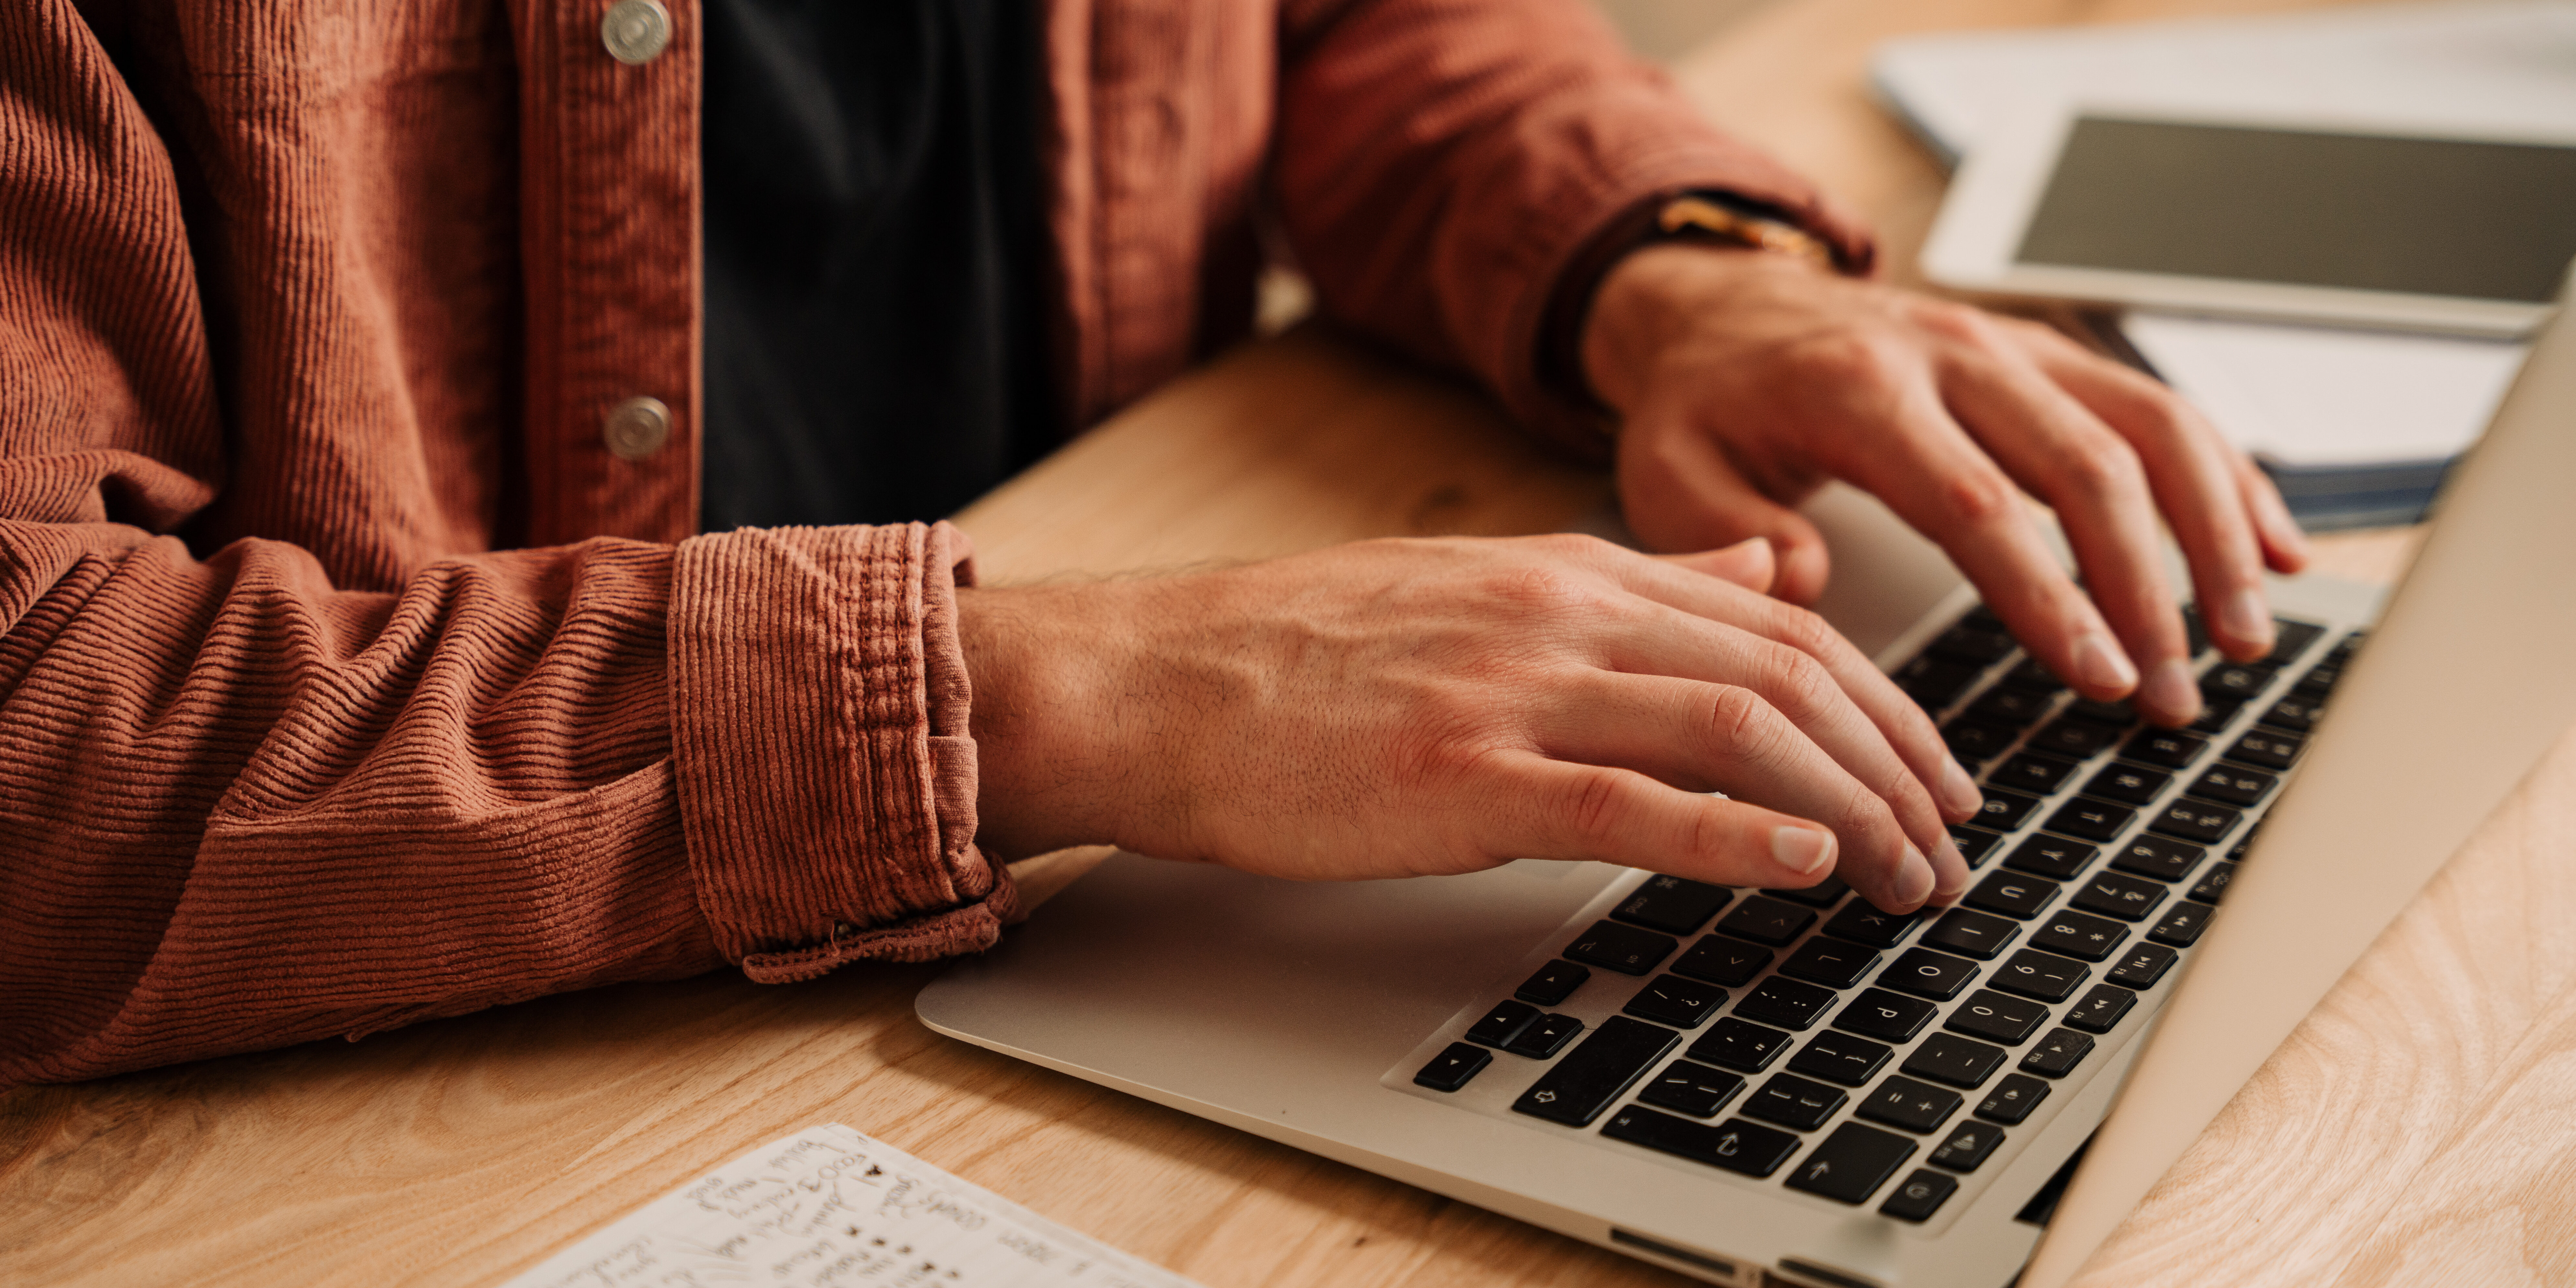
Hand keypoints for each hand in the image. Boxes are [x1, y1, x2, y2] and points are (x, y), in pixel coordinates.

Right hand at [959, 534, 1985, 912]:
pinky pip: (1631, 801)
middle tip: (1949, 843)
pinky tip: (1801, 866)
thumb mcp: (1488, 584)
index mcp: (1570, 573)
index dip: (1886, 704)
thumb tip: (1759, 573)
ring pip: (1737, 732)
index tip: (1936, 773)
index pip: (1782, 627)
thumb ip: (1633, 583)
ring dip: (1847, 808)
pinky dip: (1734, 836)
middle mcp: (1562, 617)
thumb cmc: (1308, 654)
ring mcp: (1514, 692)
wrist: (1165, 681)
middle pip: (1788, 678)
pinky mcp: (1463, 776)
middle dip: (1897, 765)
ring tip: (1906, 873)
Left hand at [1581, 245, 2311, 725]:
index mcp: (1861, 393)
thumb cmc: (1700, 404)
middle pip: (2088, 468)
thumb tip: (1802, 582)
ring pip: (2148, 427)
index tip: (2104, 676)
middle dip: (2151, 589)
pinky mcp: (2047, 353)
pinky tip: (2272, 547)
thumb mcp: (1668, 471)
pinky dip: (2225, 477)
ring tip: (2243, 637)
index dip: (2052, 595)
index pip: (1981, 504)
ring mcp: (2011, 346)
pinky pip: (2157, 407)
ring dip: (2212, 534)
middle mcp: (1953, 356)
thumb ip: (1723, 533)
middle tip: (2177, 696)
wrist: (1715, 305)